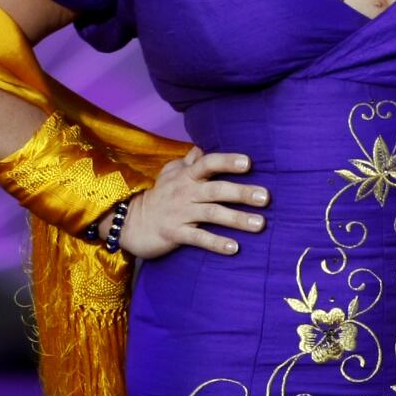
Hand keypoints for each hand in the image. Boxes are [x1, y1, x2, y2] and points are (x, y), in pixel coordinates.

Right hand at [116, 145, 268, 259]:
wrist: (129, 222)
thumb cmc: (158, 196)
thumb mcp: (170, 174)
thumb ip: (188, 162)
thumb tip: (201, 148)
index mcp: (186, 176)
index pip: (208, 163)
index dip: (227, 161)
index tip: (248, 163)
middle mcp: (185, 192)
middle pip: (216, 190)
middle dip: (242, 193)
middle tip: (266, 197)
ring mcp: (180, 214)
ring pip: (212, 214)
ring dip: (237, 219)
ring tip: (260, 224)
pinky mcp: (175, 234)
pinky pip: (198, 238)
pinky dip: (216, 243)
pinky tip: (235, 248)